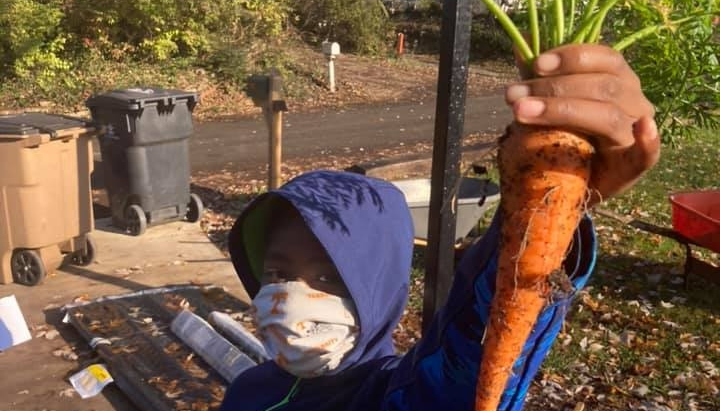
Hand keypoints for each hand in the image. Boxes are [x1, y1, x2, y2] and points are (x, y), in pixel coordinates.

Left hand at [504, 44, 660, 204]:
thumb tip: (521, 48)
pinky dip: (648, 141)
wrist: (568, 185)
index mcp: (618, 80)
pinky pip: (648, 153)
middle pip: (603, 86)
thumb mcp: (550, 106)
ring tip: (523, 113)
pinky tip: (643, 129)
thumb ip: (540, 81)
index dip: (572, 57)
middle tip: (514, 98)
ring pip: (609, 116)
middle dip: (553, 89)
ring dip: (562, 111)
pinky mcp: (634, 165)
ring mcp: (634, 134)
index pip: (605, 59)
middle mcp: (633, 102)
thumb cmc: (563, 139)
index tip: (536, 65)